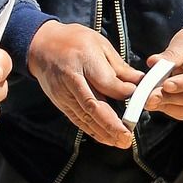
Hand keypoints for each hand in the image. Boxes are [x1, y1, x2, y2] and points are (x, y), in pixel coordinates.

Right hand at [27, 21, 140, 147]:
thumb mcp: (100, 44)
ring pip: (84, 116)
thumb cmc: (75, 41)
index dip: (122, 92)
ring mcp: (63, 93)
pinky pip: (77, 119)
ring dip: (103, 132)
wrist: (42, 45)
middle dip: (111, 123)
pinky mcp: (60, 102)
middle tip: (127, 136)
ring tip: (121, 142)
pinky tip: (105, 138)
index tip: (139, 96)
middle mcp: (71, 79)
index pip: (104, 81)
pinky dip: (92, 130)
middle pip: (92, 104)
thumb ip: (118, 66)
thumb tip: (140, 81)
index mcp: (83, 59)